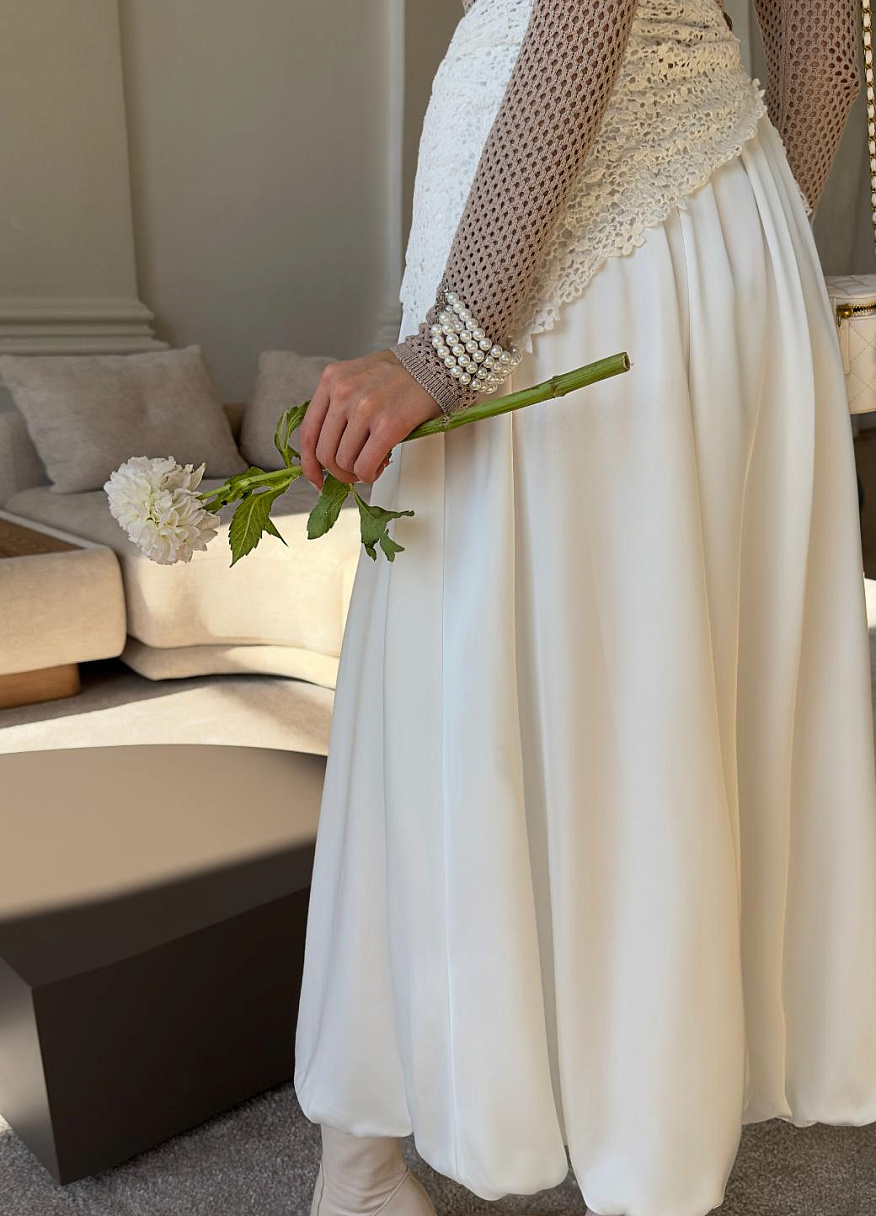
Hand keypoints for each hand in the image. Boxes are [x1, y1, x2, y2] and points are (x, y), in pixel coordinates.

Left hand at [299, 350, 443, 490]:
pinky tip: (380, 466)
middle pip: (324, 453)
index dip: (309, 463)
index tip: (316, 477)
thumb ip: (339, 406)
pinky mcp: (387, 425)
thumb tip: (330, 449)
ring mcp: (363, 409)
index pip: (308, 431)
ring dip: (357, 473)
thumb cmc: (401, 375)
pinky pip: (365, 465)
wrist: (436, 365)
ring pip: (343, 462)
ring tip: (372, 464)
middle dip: (338, 472)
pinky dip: (370, 474)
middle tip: (352, 473)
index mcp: (331, 380)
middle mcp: (343, 393)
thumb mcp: (357, 379)